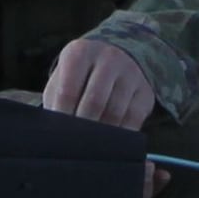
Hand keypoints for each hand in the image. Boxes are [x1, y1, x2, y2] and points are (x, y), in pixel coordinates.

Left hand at [40, 37, 166, 197]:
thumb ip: (56, 101)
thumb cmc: (80, 76)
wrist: (116, 58)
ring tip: (89, 145)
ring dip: (101, 134)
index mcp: (80, 52)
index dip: (61, 118)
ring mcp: (131, 73)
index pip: (68, 91)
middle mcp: (108, 58)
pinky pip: (132, 120)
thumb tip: (52, 132)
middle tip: (73, 145)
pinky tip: (109, 141)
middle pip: (94, 102)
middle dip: (82, 128)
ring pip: (114, 113)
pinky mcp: (145, 92)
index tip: (57, 136)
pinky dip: (120, 136)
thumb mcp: (63, 79)